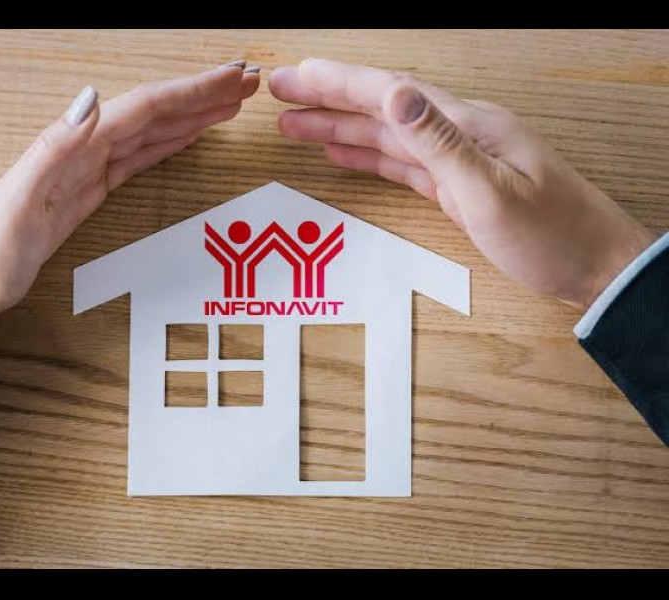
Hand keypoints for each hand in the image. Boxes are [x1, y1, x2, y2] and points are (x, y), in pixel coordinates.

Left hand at [0, 62, 259, 348]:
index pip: (145, 108)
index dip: (192, 90)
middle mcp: (83, 149)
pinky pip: (138, 157)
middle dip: (202, 94)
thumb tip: (92, 97)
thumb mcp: (17, 202)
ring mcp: (87, 169)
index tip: (233, 77)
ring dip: (191, 114)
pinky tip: (185, 137)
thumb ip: (53, 148)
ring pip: (151, 131)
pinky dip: (168, 143)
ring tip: (229, 104)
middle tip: (248, 82)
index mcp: (73, 147)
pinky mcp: (88, 191)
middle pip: (154, 111)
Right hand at [269, 58, 655, 309]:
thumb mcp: (493, 193)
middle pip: (381, 106)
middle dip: (328, 97)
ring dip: (339, 126)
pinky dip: (368, 156)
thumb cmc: (554, 235)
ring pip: (386, 134)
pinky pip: (401, 163)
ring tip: (295, 124)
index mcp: (467, 126)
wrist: (593, 266)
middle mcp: (459, 134)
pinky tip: (343, 152)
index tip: (297, 75)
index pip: (391, 91)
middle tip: (281, 92)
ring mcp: (457, 159)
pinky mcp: (456, 185)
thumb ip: (441, 145)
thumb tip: (397, 94)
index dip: (339, 81)